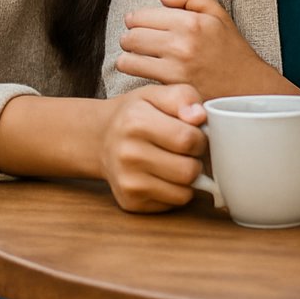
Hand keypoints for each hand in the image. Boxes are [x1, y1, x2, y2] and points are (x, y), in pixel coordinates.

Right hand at [98, 84, 207, 212]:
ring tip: (174, 162)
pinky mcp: (130, 201)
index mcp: (135, 122)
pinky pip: (173, 203)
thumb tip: (199, 116)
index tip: (191, 133)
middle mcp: (128, 154)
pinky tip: (162, 176)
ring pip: (184, 192)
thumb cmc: (136, 115)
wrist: (100, 139)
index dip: (199, 138)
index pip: (189, 140)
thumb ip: (183, 97)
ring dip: (187, 179)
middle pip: (189, 170)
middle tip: (184, 151)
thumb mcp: (156, 94)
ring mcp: (127, 180)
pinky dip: (176, 191)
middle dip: (195, 160)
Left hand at [115, 0, 275, 97]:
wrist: (249, 89)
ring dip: (127, 57)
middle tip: (133, 42)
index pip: (141, 16)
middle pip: (131, 36)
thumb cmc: (231, 51)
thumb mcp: (218, 15)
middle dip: (129, 38)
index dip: (135, 20)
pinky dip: (134, 72)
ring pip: (128, 58)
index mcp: (191, 22)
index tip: (137, 25)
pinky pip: (137, 75)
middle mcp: (181, 43)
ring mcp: (176, 67)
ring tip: (134, 57)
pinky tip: (142, 70)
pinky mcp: (172, 87)